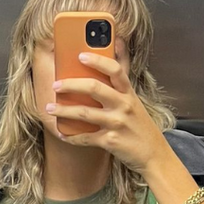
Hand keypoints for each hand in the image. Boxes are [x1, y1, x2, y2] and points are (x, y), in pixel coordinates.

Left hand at [46, 51, 168, 173]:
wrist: (154, 155)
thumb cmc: (141, 127)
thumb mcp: (135, 102)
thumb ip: (121, 84)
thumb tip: (116, 48)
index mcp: (129, 93)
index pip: (114, 69)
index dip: (97, 60)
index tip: (80, 55)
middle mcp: (123, 106)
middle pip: (94, 88)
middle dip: (71, 85)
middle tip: (56, 85)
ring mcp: (116, 124)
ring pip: (84, 113)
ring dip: (63, 110)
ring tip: (49, 108)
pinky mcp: (110, 141)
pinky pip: (85, 138)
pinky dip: (71, 137)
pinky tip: (62, 133)